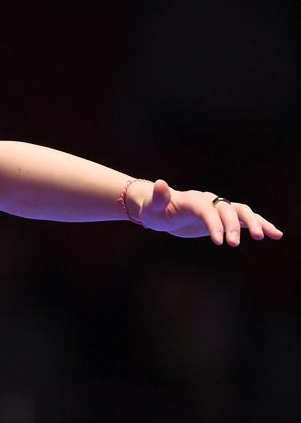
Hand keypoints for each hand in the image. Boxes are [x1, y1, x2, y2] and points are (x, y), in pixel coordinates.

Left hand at [132, 179, 282, 245]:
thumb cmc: (154, 208)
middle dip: (232, 226)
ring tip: (267, 237)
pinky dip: (261, 225)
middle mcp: (210, 201)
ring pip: (242, 212)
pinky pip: (246, 219)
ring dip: (255, 223)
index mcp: (193, 199)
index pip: (207, 210)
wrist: (161, 208)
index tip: (219, 242)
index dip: (215, 224)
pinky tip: (276, 235)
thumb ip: (158, 197)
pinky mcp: (225, 217)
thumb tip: (160, 183)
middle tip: (233, 244)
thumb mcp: (152, 206)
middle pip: (227, 210)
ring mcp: (219, 208)